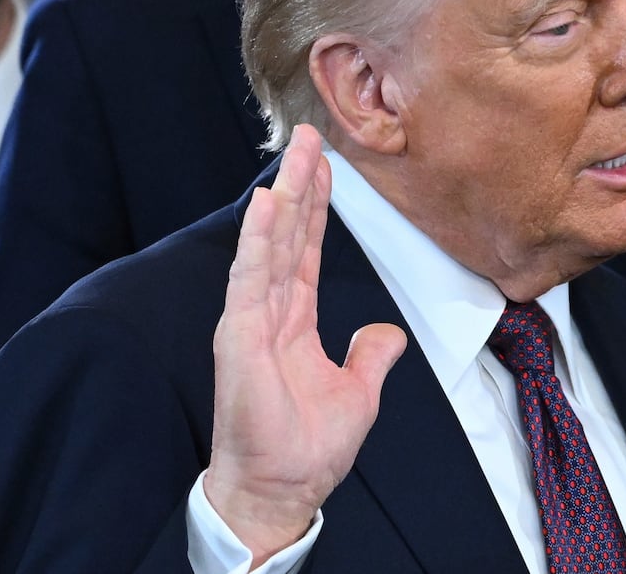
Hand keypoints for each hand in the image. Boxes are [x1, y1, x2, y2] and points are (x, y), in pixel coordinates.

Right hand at [204, 124, 406, 564]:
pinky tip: (269, 202)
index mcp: (293, 320)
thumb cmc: (305, 449)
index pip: (305, 249)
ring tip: (295, 153)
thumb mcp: (357, 394)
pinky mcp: (240, 335)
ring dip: (283, 196)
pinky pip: (251, 276)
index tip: (326, 166)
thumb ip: (370, 355)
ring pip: (270, 243)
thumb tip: (386, 334)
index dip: (317, 207)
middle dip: (300, 184)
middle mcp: (268, 310)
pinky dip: (259, 238)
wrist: (281, 489)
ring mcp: (251, 319)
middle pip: (287, 234)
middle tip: (309, 136)